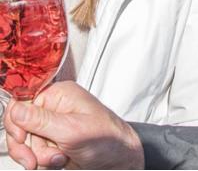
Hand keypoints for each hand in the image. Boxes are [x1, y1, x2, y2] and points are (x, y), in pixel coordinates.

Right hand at [4, 81, 144, 169]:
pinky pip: (36, 155)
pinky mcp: (55, 145)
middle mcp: (55, 110)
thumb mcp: (72, 129)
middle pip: (22, 128)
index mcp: (59, 95)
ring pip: (28, 145)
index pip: (23, 103)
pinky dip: (45, 162)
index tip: (22, 139)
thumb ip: (41, 121)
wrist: (120, 161)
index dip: (18, 123)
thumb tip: (17, 108)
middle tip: (40, 157)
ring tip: (62, 156)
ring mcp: (54, 129)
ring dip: (41, 156)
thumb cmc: (108, 139)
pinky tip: (62, 161)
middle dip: (31, 146)